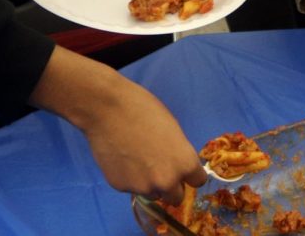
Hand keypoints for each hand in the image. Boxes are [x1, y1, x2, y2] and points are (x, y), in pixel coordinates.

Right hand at [30, 48, 207, 202]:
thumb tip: (175, 165)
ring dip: (148, 182)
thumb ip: (178, 153)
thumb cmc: (142, 108)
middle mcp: (167, 181)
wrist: (107, 108)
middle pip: (176, 196)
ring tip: (135, 157)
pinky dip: (128, 177)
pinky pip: (131, 187)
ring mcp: (143, 187)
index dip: (190, 174)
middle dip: (170, 184)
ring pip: (152, 193)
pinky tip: (121, 157)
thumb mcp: (172, 127)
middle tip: (158, 166)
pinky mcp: (121, 187)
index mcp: (184, 163)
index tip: (181, 167)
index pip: (197, 181)